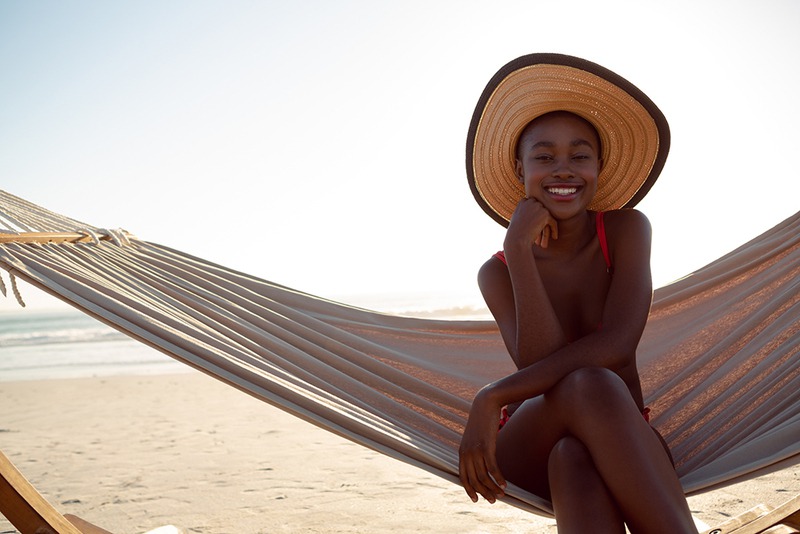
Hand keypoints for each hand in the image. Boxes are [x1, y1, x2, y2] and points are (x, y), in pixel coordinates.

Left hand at [458, 388, 506, 503]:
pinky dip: (499, 478)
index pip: (463, 477)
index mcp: (462, 452)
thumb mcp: (475, 437)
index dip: (470, 490)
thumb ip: (475, 450)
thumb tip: (481, 463)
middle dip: (484, 492)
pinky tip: (505, 484)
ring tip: (501, 494)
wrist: (485, 404)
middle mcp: (466, 453)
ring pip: (484, 476)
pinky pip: (492, 468)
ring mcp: (475, 450)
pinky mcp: (486, 446)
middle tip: (494, 500)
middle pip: (474, 480)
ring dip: (493, 488)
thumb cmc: (482, 421)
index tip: (477, 499)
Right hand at [505, 197, 557, 248]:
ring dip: (548, 226)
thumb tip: (533, 212)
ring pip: (547, 216)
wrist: (517, 239)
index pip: (534, 204)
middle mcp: (531, 202)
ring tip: (549, 237)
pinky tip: (554, 237)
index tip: (536, 223)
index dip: (536, 213)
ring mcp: (538, 207)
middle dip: (543, 219)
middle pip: (541, 208)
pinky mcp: (545, 214)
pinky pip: (553, 221)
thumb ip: (524, 212)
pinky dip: (554, 229)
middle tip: (543, 231)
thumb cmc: (515, 232)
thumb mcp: (517, 219)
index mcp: (523, 202)